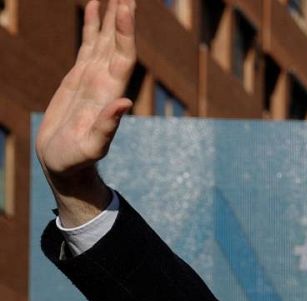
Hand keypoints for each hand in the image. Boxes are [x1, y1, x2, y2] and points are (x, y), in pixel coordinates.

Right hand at [35, 0, 136, 221]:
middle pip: (117, 42)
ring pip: (104, 40)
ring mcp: (93, 78)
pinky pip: (88, 45)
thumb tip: (124, 103)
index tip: (126, 6)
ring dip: (110, 17)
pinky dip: (93, 26)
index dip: (126, 32)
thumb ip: (108, 126)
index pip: (122, 56)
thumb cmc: (78, 160)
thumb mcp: (92, 146)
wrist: (66, 165)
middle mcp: (106, 82)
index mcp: (110, 94)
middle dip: (122, 17)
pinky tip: (94, 7)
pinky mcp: (79, 78)